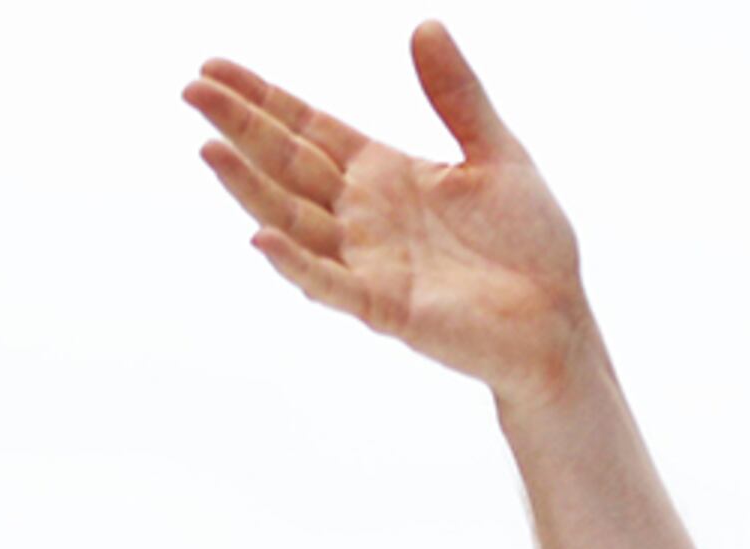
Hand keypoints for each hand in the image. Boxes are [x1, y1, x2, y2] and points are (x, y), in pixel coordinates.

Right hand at [186, 23, 591, 403]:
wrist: (558, 319)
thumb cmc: (529, 242)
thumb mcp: (496, 151)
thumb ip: (457, 94)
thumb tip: (424, 26)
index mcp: (383, 174)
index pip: (308, 129)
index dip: (263, 99)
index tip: (214, 69)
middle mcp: (362, 217)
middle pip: (287, 165)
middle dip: (240, 129)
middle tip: (191, 90)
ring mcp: (368, 264)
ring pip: (295, 219)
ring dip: (250, 188)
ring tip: (209, 150)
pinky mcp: (387, 308)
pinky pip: (332, 284)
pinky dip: (297, 262)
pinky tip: (262, 235)